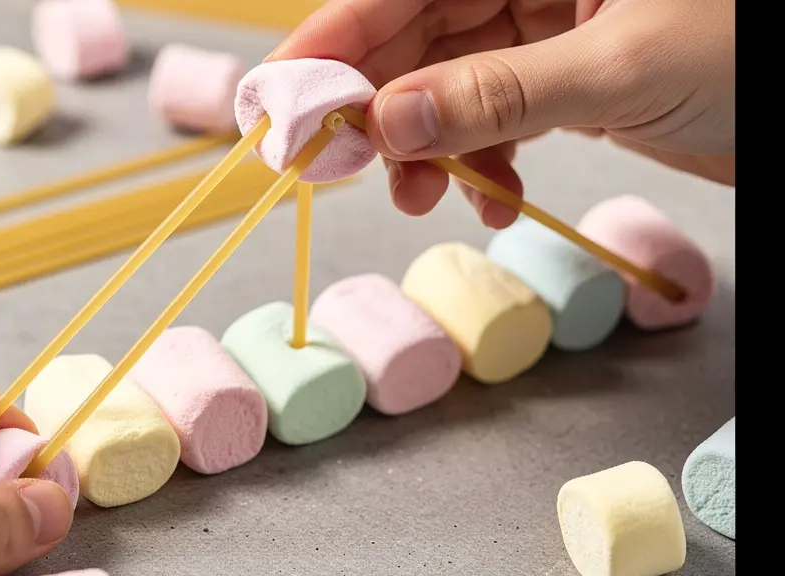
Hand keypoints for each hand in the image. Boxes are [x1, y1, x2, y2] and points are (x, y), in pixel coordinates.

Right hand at [268, 0, 734, 227]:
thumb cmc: (749, 54)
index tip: (280, 101)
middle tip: (333, 169)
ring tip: (418, 199)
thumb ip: (499, 94)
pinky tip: (492, 203)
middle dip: (373, 109)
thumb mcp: (619, 69)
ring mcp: (545, 33)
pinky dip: (482, 167)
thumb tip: (391, 120)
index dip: (333, 44)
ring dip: (424, 150)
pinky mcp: (564, 82)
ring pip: (447, 89)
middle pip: (412, 40)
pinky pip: (494, 121)